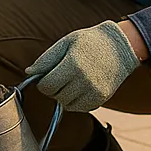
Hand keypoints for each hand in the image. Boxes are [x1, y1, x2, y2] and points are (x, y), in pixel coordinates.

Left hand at [26, 20, 141, 111]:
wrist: (120, 46)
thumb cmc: (89, 42)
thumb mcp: (66, 42)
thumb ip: (46, 59)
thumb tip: (29, 73)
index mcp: (73, 64)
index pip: (47, 86)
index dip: (43, 82)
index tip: (47, 76)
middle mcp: (84, 80)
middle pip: (56, 96)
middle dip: (53, 89)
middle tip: (60, 76)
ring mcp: (94, 91)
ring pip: (67, 105)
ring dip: (64, 96)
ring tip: (71, 81)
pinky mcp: (102, 98)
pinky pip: (81, 108)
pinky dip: (77, 101)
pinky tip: (81, 87)